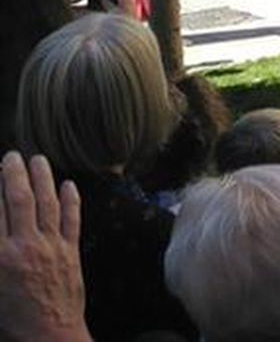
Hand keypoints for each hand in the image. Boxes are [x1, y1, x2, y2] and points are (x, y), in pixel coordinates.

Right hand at [0, 151, 89, 341]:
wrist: (49, 335)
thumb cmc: (11, 318)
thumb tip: (1, 233)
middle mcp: (25, 247)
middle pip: (18, 201)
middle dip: (14, 175)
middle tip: (10, 156)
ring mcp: (51, 248)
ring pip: (47, 205)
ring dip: (43, 179)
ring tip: (38, 159)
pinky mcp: (71, 253)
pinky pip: (72, 220)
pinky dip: (71, 201)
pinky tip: (69, 184)